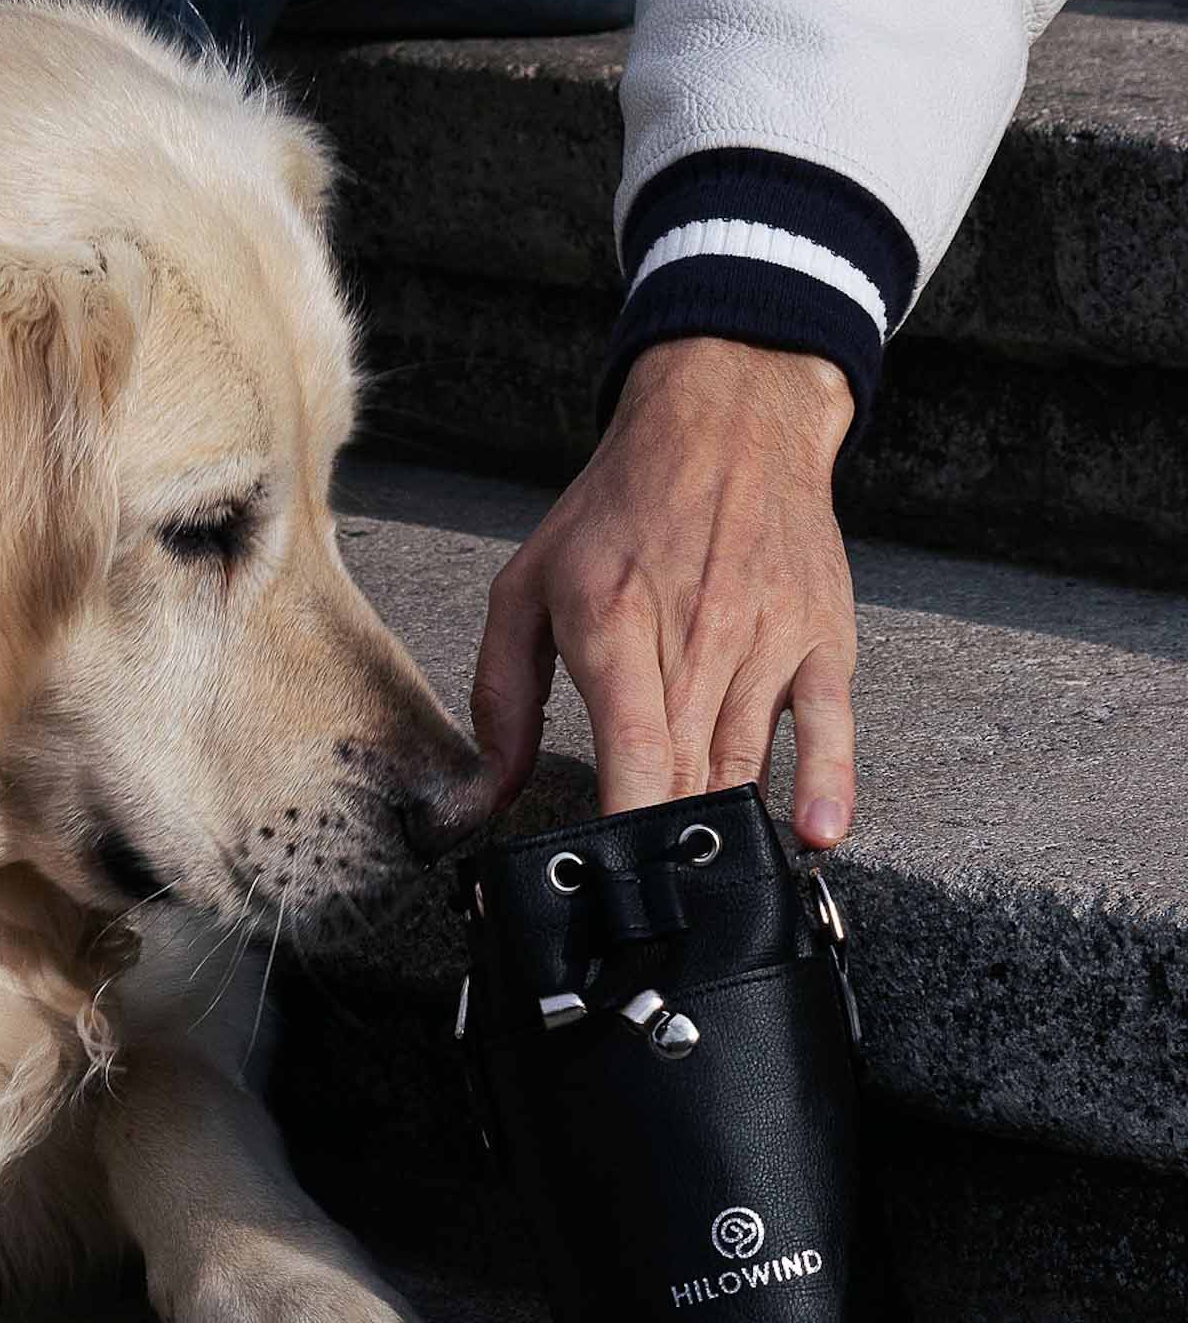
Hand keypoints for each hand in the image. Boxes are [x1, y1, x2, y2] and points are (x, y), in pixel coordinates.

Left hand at [471, 337, 858, 846]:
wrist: (724, 423)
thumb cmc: (618, 507)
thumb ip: (502, 692)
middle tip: (648, 898)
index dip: (626, 824)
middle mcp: (698, 635)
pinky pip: (831, 728)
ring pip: (745, 763)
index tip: (614, 877)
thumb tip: (490, 788)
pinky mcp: (821, 639)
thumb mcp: (528, 583)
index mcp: (616, 622)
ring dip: (722, 824)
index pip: (631, 748)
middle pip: (686, 773)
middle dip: (665, 840)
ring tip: (702, 877)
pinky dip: (828, 787)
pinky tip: (816, 835)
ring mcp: (767, 639)